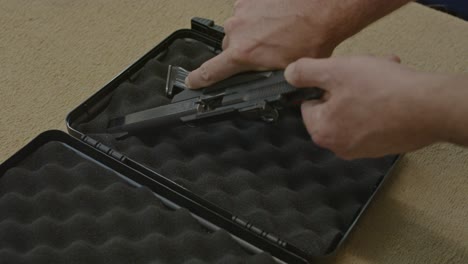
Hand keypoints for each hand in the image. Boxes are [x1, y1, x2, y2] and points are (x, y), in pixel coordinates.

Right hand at [185, 0, 412, 88]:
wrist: (325, 6)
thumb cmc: (312, 36)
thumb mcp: (288, 70)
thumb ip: (267, 78)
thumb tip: (265, 87)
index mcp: (244, 53)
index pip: (212, 71)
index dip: (199, 79)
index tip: (191, 82)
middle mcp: (237, 30)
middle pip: (230, 47)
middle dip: (244, 52)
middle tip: (266, 51)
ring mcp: (243, 10)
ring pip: (240, 28)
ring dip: (253, 32)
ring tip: (276, 32)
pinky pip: (248, 10)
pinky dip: (259, 16)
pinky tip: (277, 19)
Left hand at [284, 55, 449, 158]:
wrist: (428, 109)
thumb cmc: (382, 91)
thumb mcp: (335, 71)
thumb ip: (305, 72)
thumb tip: (290, 74)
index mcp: (321, 131)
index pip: (308, 105)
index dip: (323, 85)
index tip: (339, 76)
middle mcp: (339, 146)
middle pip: (333, 108)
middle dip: (346, 86)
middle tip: (363, 72)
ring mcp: (362, 149)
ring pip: (354, 112)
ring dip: (364, 92)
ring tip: (382, 76)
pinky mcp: (382, 147)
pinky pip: (372, 121)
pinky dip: (378, 105)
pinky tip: (393, 90)